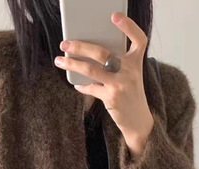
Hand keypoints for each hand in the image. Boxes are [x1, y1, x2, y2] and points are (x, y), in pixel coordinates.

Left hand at [53, 12, 153, 157]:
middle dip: (80, 46)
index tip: (114, 16)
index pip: (138, 39)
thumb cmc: (131, 95)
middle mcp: (130, 71)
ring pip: (91, 69)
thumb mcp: (130, 76)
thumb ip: (117, 64)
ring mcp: (120, 84)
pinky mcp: (112, 97)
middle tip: (65, 43)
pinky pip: (91, 88)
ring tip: (59, 60)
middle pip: (101, 52)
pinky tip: (76, 84)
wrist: (139, 122)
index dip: (128, 26)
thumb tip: (89, 53)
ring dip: (72, 64)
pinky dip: (82, 86)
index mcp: (136, 62)